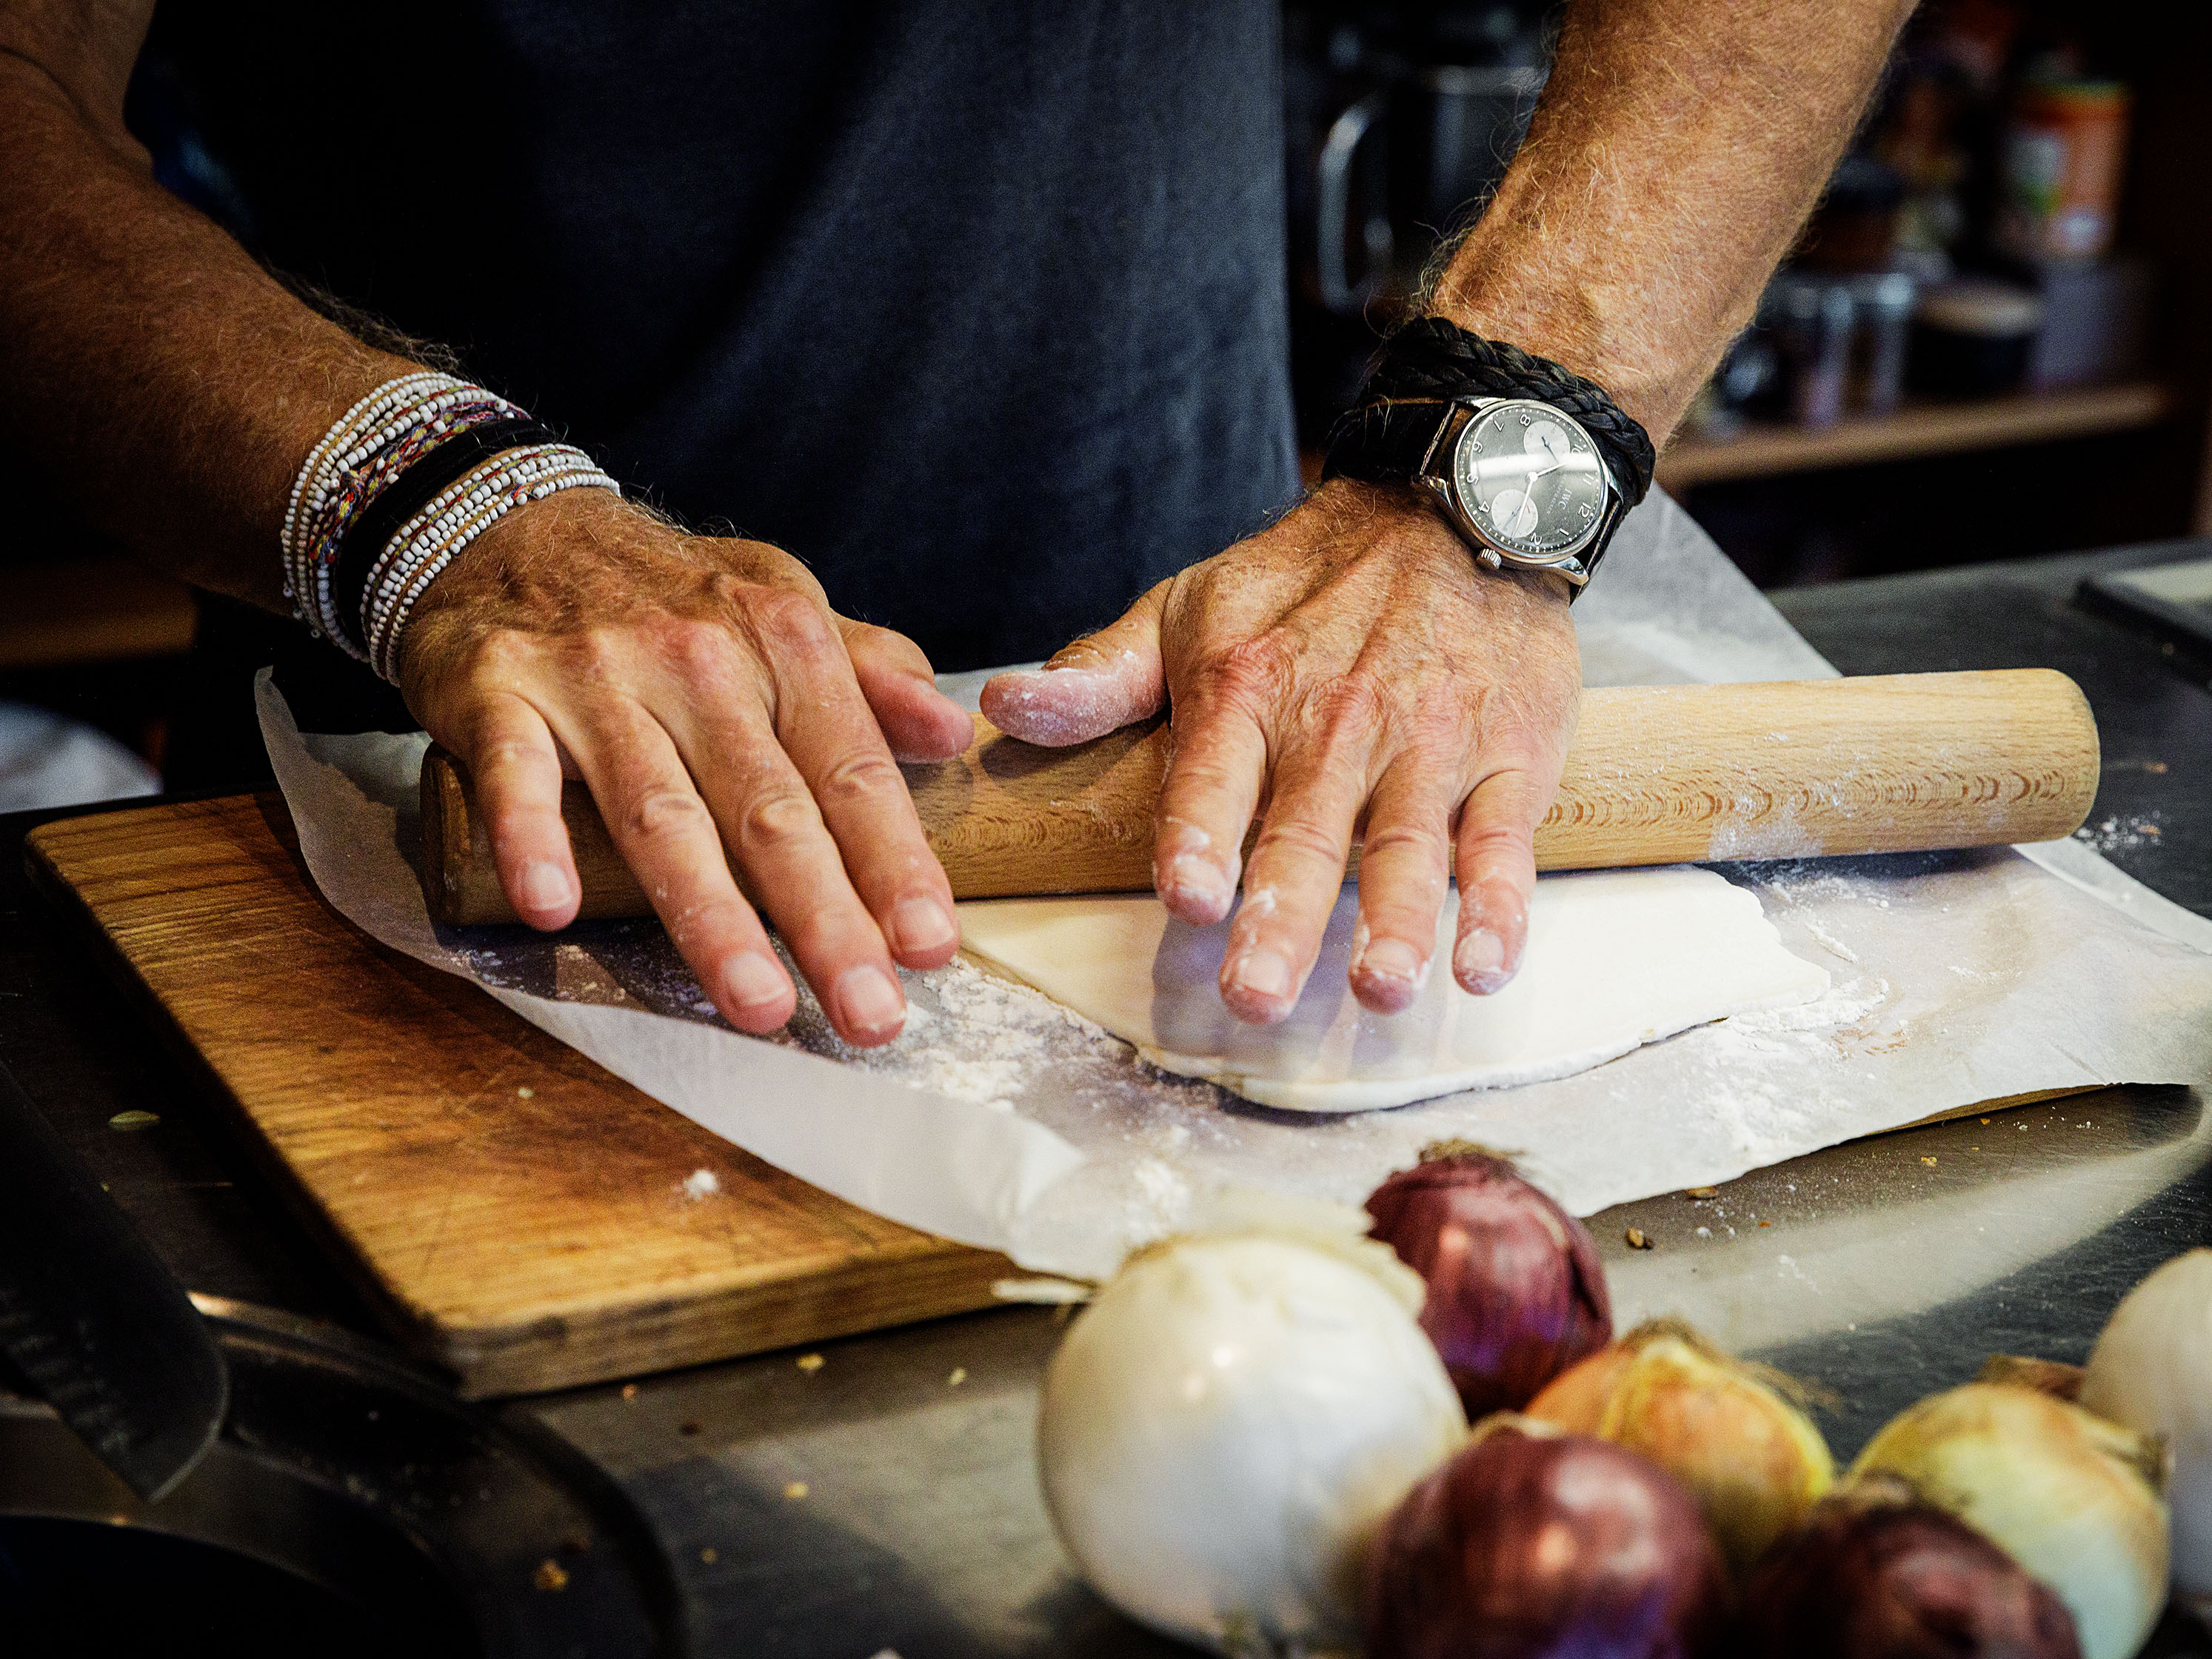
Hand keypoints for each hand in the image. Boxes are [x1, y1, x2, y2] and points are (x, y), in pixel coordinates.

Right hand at [396, 489, 975, 1046]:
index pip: (851, 767)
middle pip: (770, 809)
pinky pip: (516, 775)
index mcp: (781, 637)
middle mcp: (696, 656)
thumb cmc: (668, 592)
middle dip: (825, 918)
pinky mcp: (500, 691)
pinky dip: (531, 837)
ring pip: (660, 812)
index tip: (930, 947)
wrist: (511, 522)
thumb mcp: (780, 602)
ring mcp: (595, 675)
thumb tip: (950, 733)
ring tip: (756, 1002)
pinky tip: (553, 907)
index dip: (894, 862)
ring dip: (709, 914)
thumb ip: (869, 670)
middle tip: (869, 1013)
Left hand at [982, 480, 1579, 1022]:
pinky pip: (1504, 838)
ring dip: (1396, 921)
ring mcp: (1430, 741)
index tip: (1185, 899)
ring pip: (1409, 844)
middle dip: (1283, 918)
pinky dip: (1501, 901)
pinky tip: (1485, 961)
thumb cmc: (1309, 577)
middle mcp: (1338, 719)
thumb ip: (1101, 675)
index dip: (1198, 839)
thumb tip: (1003, 710)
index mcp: (1248, 687)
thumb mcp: (1190, 605)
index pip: (1214, 778)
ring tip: (1378, 989)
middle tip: (1255, 996)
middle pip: (1305, 832)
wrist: (1455, 501)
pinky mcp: (1508, 753)